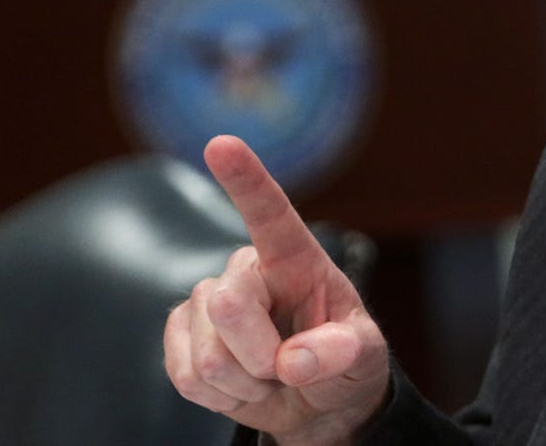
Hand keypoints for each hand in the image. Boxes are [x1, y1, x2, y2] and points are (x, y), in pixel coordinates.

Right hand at [166, 135, 389, 444]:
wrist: (316, 403)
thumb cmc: (344, 364)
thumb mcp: (364, 357)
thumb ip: (341, 352)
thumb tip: (295, 360)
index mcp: (297, 260)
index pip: (271, 214)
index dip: (246, 179)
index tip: (222, 143)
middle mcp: (248, 271)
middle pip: (229, 306)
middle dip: (261, 356)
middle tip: (289, 367)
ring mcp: (208, 302)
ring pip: (206, 356)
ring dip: (245, 383)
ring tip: (270, 376)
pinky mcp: (181, 334)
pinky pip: (185, 377)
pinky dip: (219, 398)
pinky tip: (242, 386)